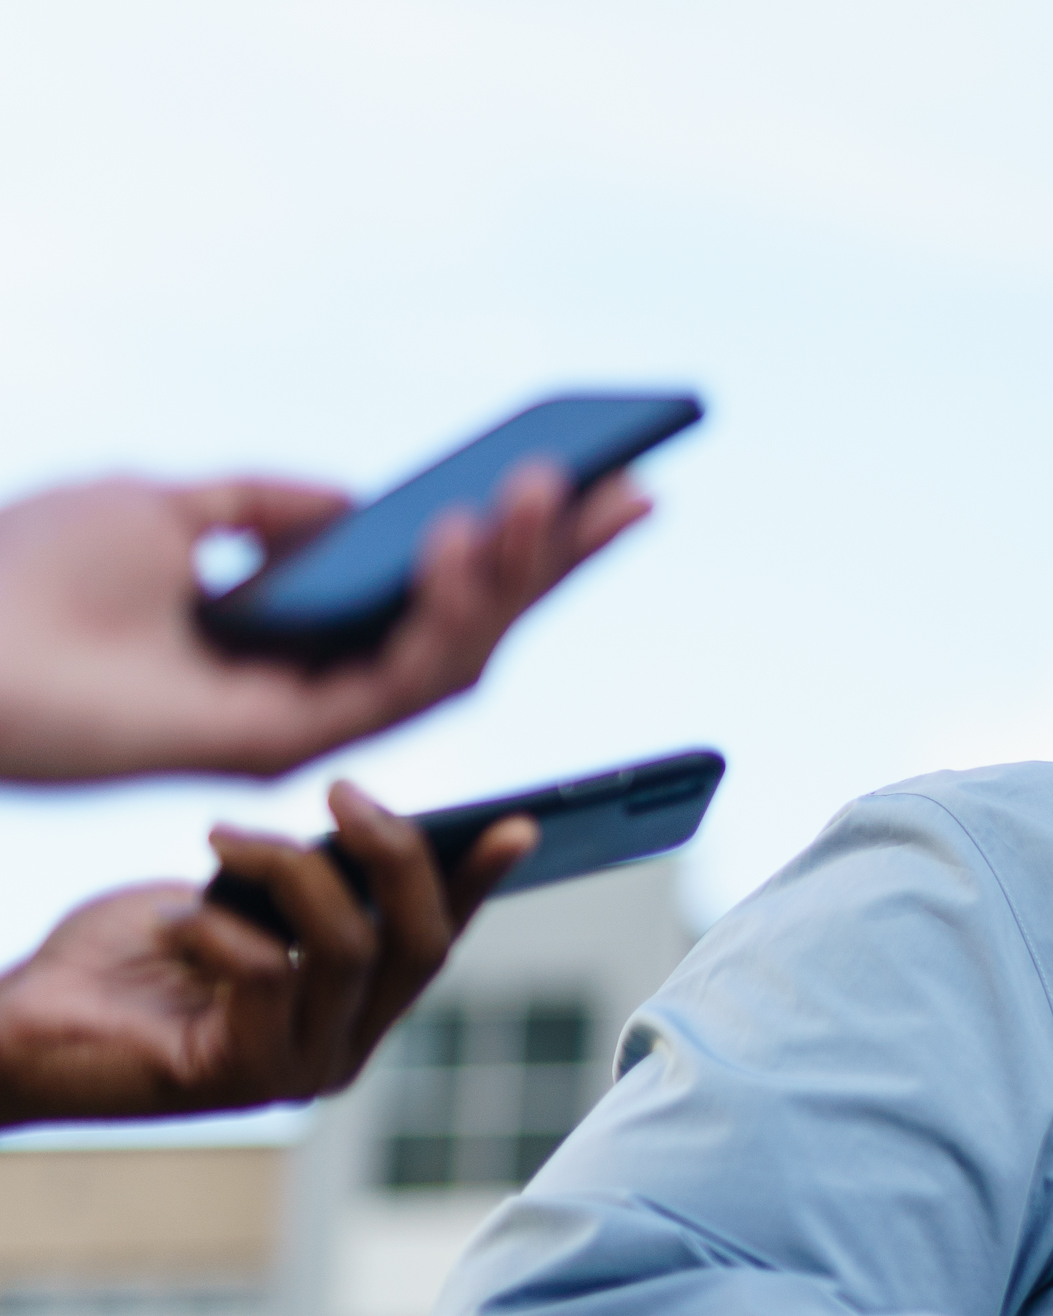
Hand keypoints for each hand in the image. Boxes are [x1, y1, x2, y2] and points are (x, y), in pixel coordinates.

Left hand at [0, 465, 648, 781]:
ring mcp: (307, 718)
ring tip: (542, 498)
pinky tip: (467, 542)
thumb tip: (361, 500)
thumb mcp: (167, 504)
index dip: (516, 539)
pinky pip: (403, 682)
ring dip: (513, 575)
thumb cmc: (26, 576)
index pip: (430, 586)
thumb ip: (268, 504)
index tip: (584, 477)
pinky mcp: (287, 741)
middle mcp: (311, 682)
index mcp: (290, 631)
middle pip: (470, 622)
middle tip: (632, 494)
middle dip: (556, 559)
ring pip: (457, 655)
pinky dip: (446, 611)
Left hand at [0, 781, 533, 1122]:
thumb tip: (362, 833)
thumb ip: (297, 885)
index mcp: (349, 1007)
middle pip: (420, 944)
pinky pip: (269, 976)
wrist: (15, 1031)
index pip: (436, 939)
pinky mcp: (247, 1080)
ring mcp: (302, 1070)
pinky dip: (219, 927)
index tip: (514, 825)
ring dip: (286, 872)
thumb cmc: (112, 963)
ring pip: (349, 950)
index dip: (478, 882)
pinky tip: (172, 923)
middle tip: (340, 792)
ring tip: (220, 837)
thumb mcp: (228, 898)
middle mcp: (343, 1046)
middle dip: (393, 855)